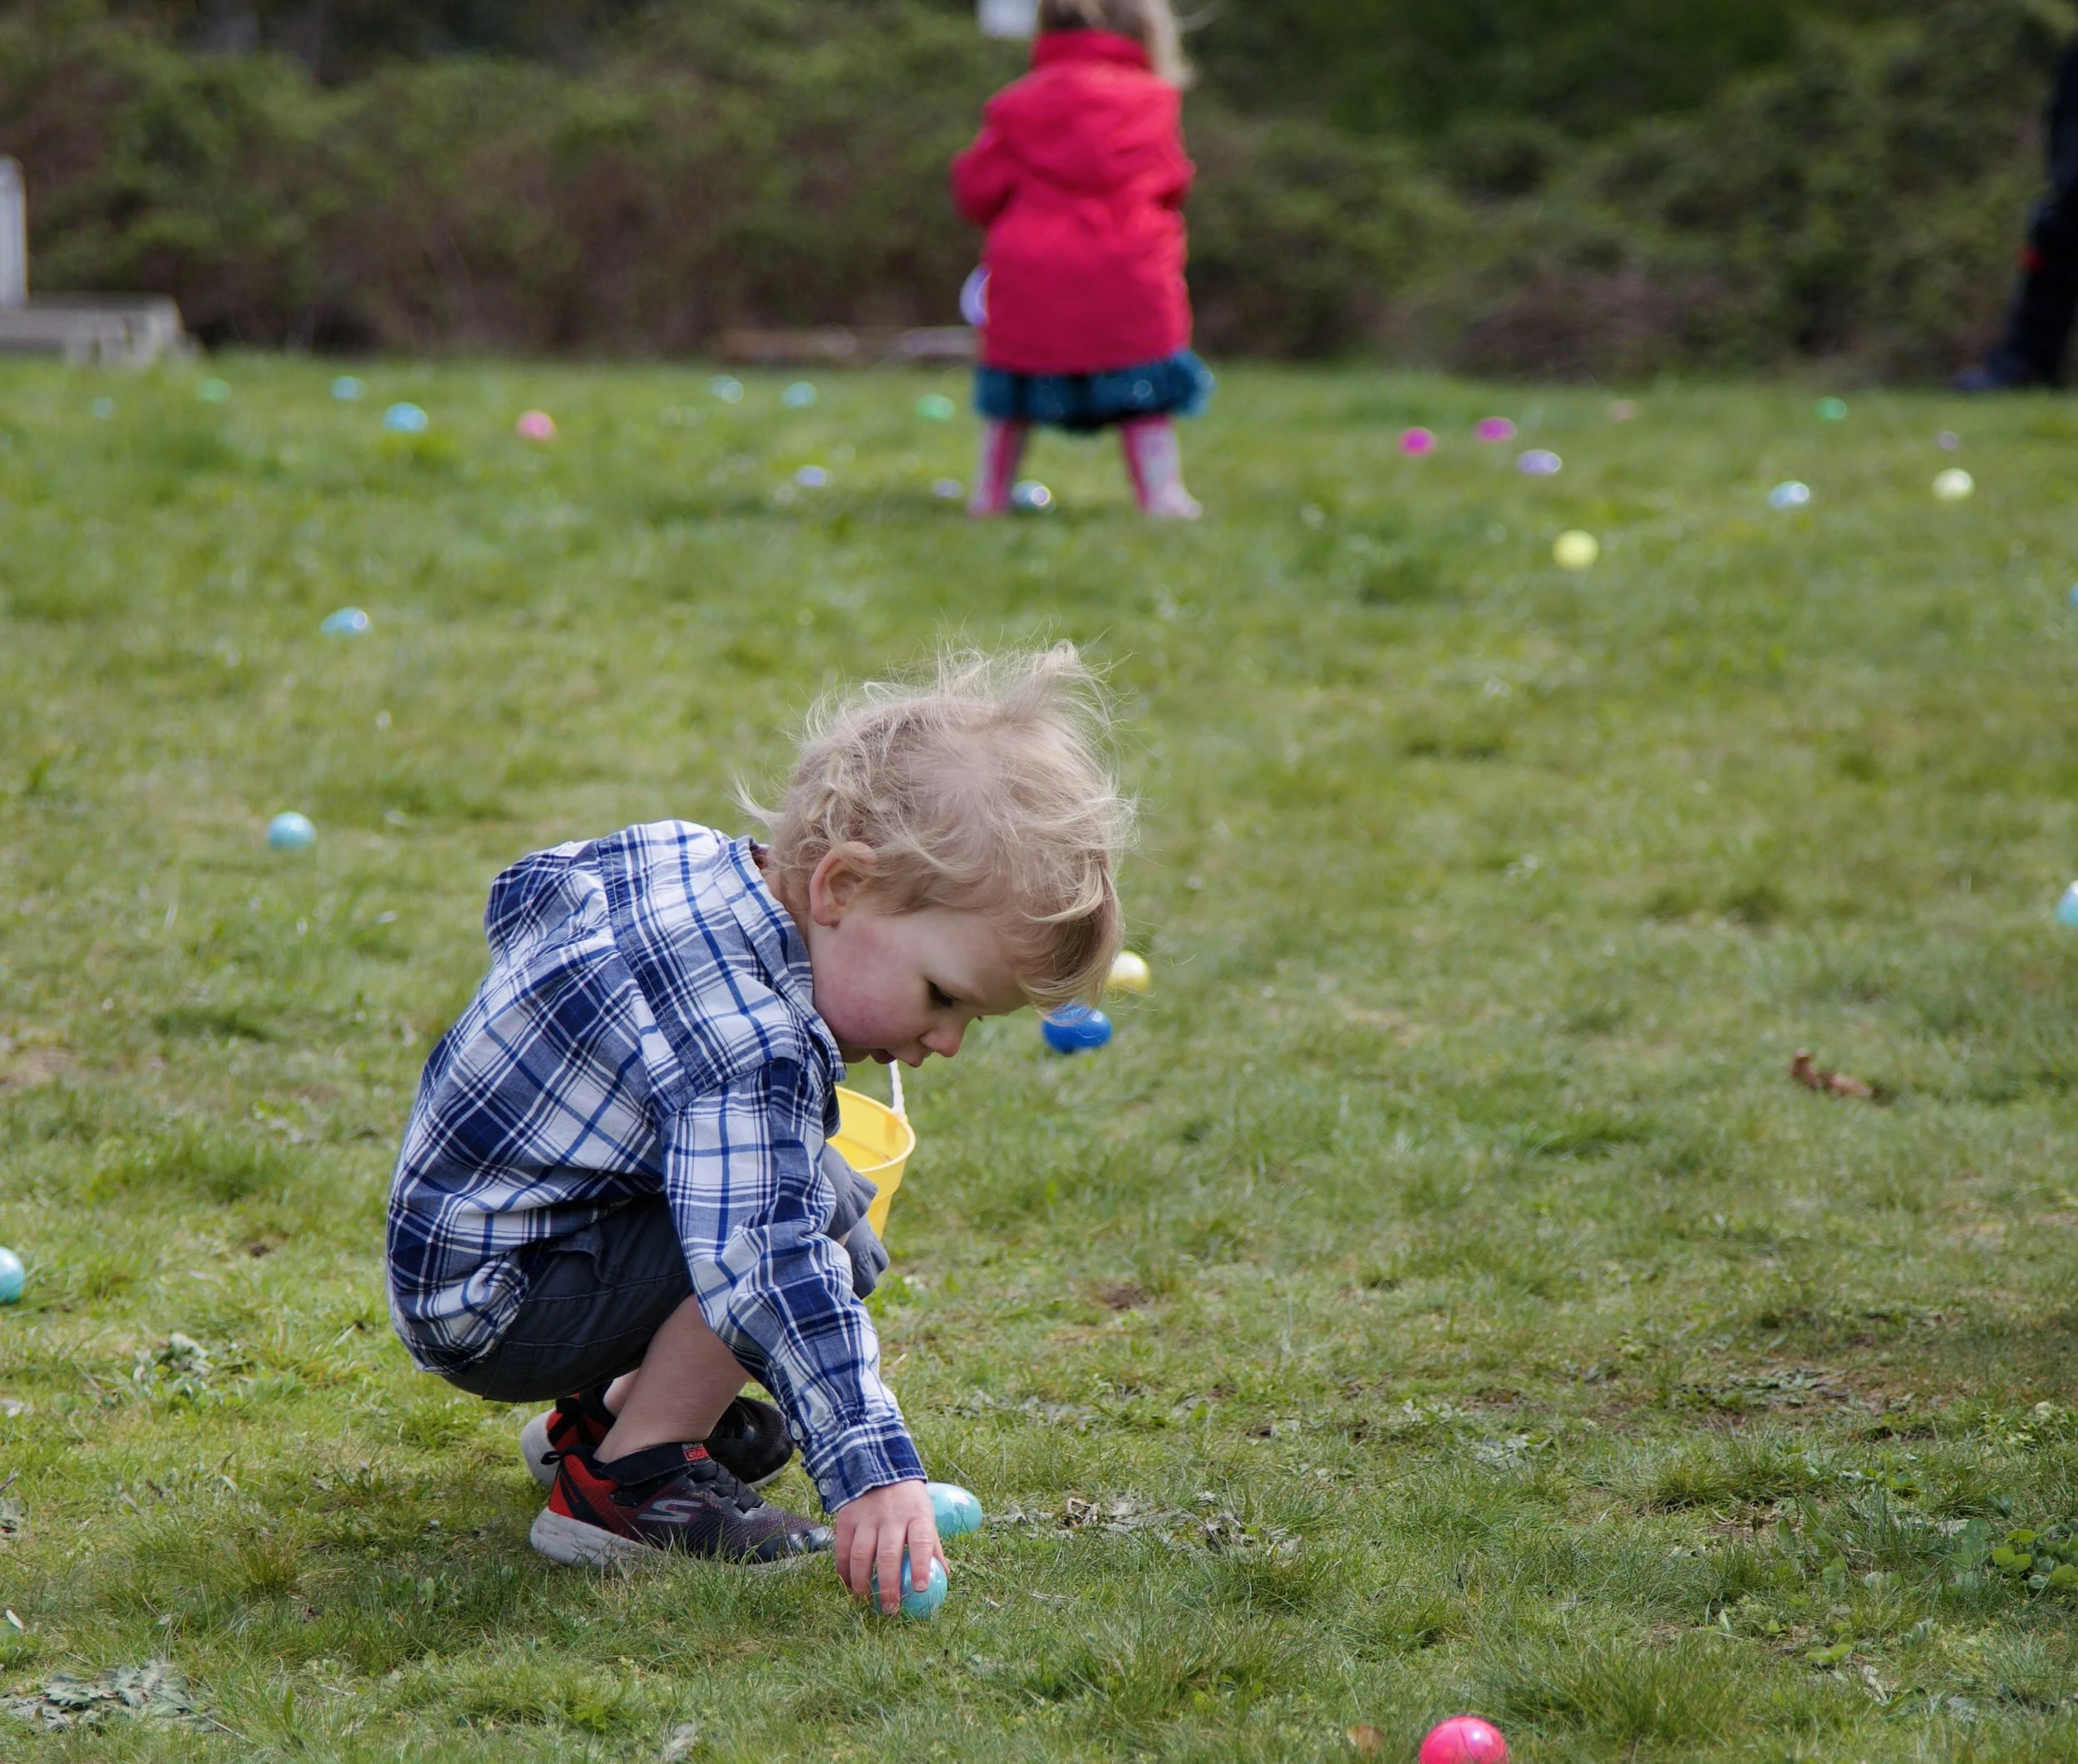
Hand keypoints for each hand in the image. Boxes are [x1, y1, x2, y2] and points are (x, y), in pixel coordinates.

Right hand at [832, 1479, 942, 1612]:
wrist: (877, 1466)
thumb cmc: (908, 1500)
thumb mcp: (926, 1514)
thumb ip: (932, 1545)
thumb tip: (944, 1576)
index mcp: (917, 1515)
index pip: (922, 1541)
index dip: (921, 1566)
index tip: (920, 1589)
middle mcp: (892, 1516)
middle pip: (889, 1555)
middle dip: (888, 1586)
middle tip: (890, 1609)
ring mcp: (866, 1517)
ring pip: (861, 1555)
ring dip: (862, 1583)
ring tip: (865, 1601)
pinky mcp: (846, 1518)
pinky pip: (842, 1550)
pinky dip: (844, 1571)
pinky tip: (849, 1585)